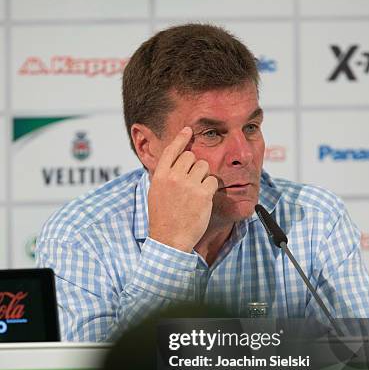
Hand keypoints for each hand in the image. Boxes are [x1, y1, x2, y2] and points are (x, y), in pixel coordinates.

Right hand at [148, 127, 218, 251]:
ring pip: (204, 166)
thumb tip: (174, 162)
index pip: (172, 150)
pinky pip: (213, 180)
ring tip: (196, 192)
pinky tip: (204, 199)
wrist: (169, 239)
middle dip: (195, 167)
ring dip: (204, 176)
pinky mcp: (203, 194)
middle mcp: (174, 177)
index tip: (188, 130)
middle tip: (192, 183)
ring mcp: (189, 185)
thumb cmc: (162, 219)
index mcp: (160, 176)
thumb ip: (164, 176)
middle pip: (191, 157)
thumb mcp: (156, 193)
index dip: (181, 138)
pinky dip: (211, 188)